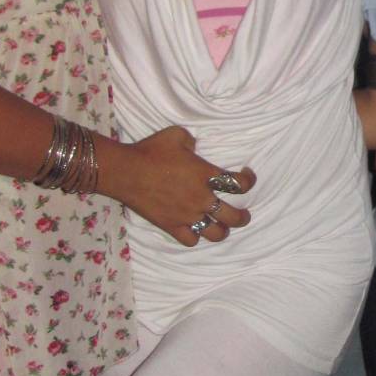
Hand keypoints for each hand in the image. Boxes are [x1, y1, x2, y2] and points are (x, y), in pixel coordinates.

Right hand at [113, 127, 254, 245]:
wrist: (126, 171)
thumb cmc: (151, 151)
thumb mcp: (176, 135)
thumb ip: (192, 142)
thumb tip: (195, 147)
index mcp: (206, 176)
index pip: (240, 184)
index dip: (249, 180)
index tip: (247, 176)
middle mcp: (202, 198)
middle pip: (234, 217)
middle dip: (243, 217)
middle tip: (244, 214)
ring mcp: (187, 215)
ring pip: (216, 234)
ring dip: (223, 230)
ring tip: (222, 226)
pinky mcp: (171, 226)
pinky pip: (191, 240)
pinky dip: (195, 237)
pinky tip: (194, 230)